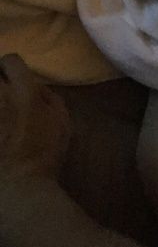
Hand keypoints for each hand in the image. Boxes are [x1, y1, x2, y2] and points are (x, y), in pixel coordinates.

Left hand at [0, 54, 70, 183]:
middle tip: (4, 94)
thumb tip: (37, 86)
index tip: (12, 74)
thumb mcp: (63, 123)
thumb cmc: (45, 155)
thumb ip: (50, 98)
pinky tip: (0, 127)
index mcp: (24, 92)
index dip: (11, 66)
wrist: (19, 186)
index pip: (10, 60)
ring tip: (2, 113)